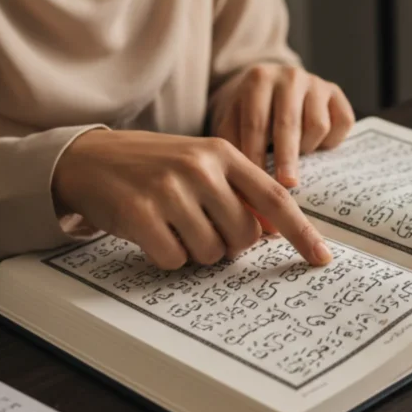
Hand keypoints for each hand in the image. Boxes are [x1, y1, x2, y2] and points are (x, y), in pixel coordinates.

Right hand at [51, 129, 331, 269]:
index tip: (321, 258)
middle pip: (243, 235)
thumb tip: (274, 231)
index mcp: (223, 152)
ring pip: (210, 251)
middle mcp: (200, 167)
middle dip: (229, 244)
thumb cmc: (155, 165)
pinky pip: (174, 259)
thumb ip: (239, 189)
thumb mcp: (201, 163)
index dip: (301, 232)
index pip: (275, 198)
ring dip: (194, 250)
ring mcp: (169, 189)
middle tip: (203, 227)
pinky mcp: (140, 213)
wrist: (90, 158)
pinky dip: (167, 255)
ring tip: (173, 224)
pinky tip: (152, 232)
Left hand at [209, 64, 355, 187]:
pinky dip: (331, 141)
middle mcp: (289, 76)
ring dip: (307, 148)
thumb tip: (239, 183)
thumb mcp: (232, 122)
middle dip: (286, 158)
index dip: (256, 155)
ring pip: (318, 126)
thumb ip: (233, 146)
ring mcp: (316, 83)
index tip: (257, 181)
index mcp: (259, 78)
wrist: (274, 87)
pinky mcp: (336, 92)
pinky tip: (316, 144)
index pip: (256, 123)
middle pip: (289, 123)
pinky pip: (342, 123)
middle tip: (286, 184)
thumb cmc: (251, 112)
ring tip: (296, 154)